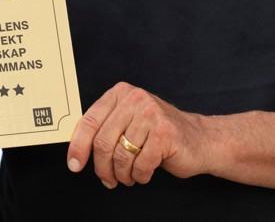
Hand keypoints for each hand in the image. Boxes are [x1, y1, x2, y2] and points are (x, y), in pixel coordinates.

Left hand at [65, 82, 210, 188]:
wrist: (200, 139)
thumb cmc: (159, 133)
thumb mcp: (128, 121)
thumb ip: (105, 128)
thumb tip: (77, 150)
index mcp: (120, 94)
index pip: (89, 121)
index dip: (78, 146)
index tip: (74, 164)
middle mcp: (135, 100)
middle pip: (103, 142)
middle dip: (102, 167)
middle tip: (107, 179)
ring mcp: (151, 115)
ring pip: (121, 155)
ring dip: (122, 174)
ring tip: (127, 177)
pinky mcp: (165, 133)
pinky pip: (140, 164)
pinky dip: (139, 175)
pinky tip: (144, 173)